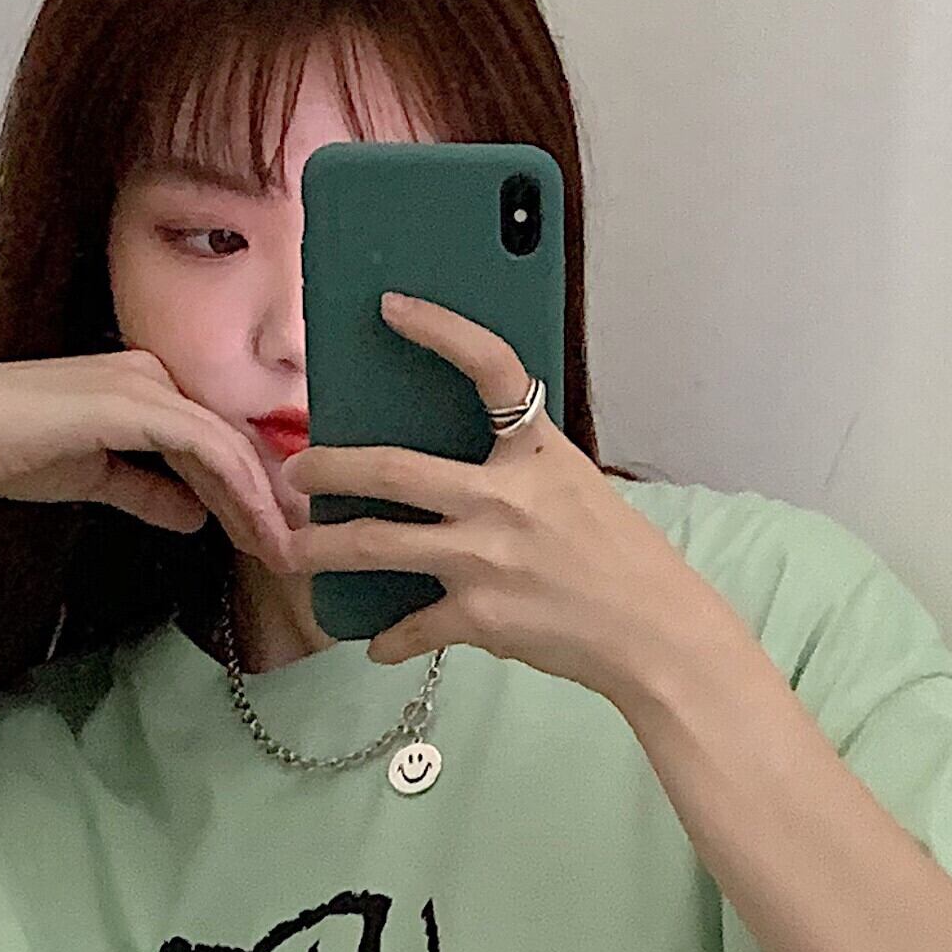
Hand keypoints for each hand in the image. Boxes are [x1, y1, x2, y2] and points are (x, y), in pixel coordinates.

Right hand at [0, 350, 301, 571]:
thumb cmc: (8, 453)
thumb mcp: (97, 477)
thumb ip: (148, 492)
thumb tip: (195, 516)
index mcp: (142, 384)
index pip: (212, 440)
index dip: (246, 492)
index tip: (267, 539)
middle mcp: (152, 373)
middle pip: (230, 441)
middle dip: (265, 502)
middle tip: (292, 552)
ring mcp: (146, 382)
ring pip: (228, 446)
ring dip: (261, 504)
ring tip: (283, 553)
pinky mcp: (136, 402)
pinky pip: (208, 448)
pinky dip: (239, 491)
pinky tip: (257, 529)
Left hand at [274, 292, 741, 707]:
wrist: (656, 634)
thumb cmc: (626, 561)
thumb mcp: (578, 489)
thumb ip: (522, 470)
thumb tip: (457, 475)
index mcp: (537, 454)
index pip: (490, 367)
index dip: (439, 329)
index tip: (391, 306)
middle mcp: (503, 498)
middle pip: (391, 470)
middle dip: (329, 469)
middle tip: (297, 472)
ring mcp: (484, 558)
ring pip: (376, 545)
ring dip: (324, 549)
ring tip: (295, 552)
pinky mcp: (479, 616)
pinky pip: (414, 626)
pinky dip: (391, 639)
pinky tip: (377, 644)